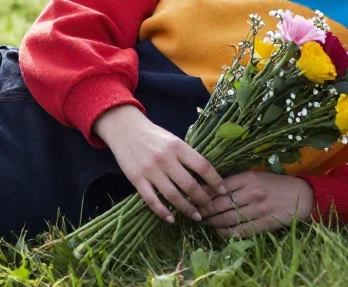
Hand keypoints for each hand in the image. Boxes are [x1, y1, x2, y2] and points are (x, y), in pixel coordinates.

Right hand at [93, 105, 225, 223]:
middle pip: (189, 185)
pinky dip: (162, 212)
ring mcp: (150, 171)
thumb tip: (205, 178)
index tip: (222, 190)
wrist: (125, 129)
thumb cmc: (153, 135)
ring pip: (173, 196)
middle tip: (210, 207)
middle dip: (203, 199)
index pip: (203, 166)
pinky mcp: (137, 180)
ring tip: (196, 216)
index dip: (215, 180)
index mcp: (178, 147)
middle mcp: (165, 159)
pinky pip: (152, 200)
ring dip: (187, 209)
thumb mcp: (173, 140)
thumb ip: (186, 156)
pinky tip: (171, 218)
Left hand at [197, 171, 313, 237]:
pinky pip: (240, 230)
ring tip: (205, 222)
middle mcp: (252, 192)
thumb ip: (236, 182)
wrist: (302, 195)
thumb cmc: (276, 185)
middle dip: (204, 210)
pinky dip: (227, 232)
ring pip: (227, 218)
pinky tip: (219, 231)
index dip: (204, 194)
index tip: (194, 198)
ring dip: (213, 222)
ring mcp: (258, 209)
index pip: (219, 186)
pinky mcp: (264, 223)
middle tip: (195, 213)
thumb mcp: (256, 176)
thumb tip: (209, 189)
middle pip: (220, 203)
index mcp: (248, 177)